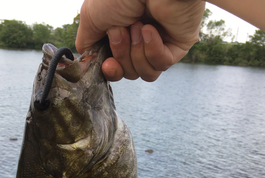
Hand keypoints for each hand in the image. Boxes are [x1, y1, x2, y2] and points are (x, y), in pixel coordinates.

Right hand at [76, 0, 205, 81]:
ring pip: (146, 72)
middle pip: (130, 72)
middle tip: (122, 30)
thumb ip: (87, 41)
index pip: (117, 67)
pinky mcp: (178, 44)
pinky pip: (161, 64)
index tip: (108, 64)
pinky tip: (150, 29)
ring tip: (138, 26)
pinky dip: (153, 49)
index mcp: (122, 31)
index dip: (112, 70)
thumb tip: (86, 60)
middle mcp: (140, 38)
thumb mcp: (92, 16)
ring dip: (137, 52)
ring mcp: (161, 42)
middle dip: (123, 55)